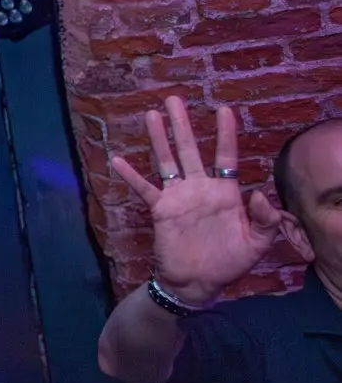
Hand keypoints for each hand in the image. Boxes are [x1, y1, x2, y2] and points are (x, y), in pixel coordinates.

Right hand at [110, 96, 281, 305]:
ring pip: (166, 162)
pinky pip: (144, 189)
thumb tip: (260, 194)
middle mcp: (199, 188)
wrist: (198, 283)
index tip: (224, 110)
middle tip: (174, 99)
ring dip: (158, 139)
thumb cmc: (229, 263)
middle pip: (189, 150)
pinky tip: (118, 160)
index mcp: (224, 193)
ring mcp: (177, 197)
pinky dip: (131, 175)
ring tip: (151, 115)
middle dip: (182, 125)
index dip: (225, 135)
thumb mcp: (256, 244)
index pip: (225, 157)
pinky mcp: (160, 210)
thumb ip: (264, 220)